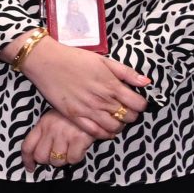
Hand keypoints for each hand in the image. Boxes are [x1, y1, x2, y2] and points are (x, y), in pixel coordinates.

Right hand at [17, 38, 148, 134]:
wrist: (47, 62)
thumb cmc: (75, 58)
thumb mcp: (104, 61)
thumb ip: (126, 73)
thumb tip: (146, 82)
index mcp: (112, 85)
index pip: (138, 104)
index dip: (141, 105)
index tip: (136, 102)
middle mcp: (102, 100)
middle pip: (128, 117)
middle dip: (131, 115)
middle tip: (126, 110)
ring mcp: (88, 110)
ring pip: (114, 128)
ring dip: (118, 125)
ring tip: (115, 119)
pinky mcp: (75, 116)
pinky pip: (95, 132)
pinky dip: (104, 133)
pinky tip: (104, 128)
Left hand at [20, 109, 99, 171]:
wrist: (94, 107)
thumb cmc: (73, 116)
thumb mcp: (54, 119)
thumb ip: (45, 134)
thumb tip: (39, 155)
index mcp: (43, 124)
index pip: (27, 146)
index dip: (27, 160)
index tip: (30, 167)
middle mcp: (51, 129)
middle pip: (40, 157)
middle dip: (49, 160)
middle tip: (58, 156)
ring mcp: (64, 134)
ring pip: (56, 161)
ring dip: (64, 160)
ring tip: (70, 150)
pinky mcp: (78, 139)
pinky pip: (72, 159)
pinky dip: (77, 157)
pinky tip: (80, 148)